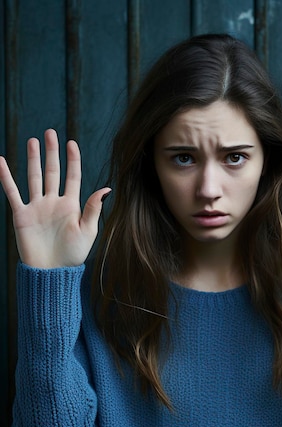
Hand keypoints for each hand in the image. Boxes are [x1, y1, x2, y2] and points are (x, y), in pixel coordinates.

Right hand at [0, 128, 110, 267]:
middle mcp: (53, 203)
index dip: (72, 160)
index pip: (72, 177)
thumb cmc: (73, 255)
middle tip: (50, 133)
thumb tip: (105, 188)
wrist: (51, 272)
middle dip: (52, 153)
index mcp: (71, 206)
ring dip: (33, 159)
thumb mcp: (88, 231)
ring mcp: (37, 207)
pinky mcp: (22, 215)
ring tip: (34, 141)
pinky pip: (12, 192)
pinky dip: (6, 177)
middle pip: (52, 172)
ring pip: (34, 178)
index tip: (71, 143)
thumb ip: (92, 208)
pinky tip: (1, 161)